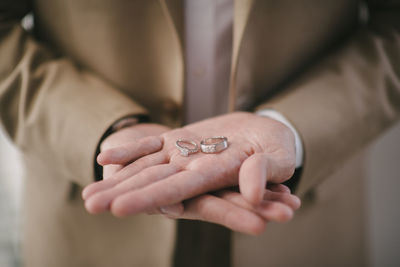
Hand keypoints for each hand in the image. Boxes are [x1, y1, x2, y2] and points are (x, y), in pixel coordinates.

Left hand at [83, 112, 299, 233]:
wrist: (267, 132)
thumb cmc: (278, 147)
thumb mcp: (278, 158)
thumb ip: (263, 172)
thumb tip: (251, 193)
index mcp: (215, 175)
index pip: (178, 190)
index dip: (150, 198)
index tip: (119, 208)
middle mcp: (193, 169)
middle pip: (152, 184)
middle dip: (121, 195)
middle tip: (88, 205)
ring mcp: (183, 154)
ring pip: (145, 167)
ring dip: (117, 179)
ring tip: (86, 195)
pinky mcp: (180, 140)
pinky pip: (151, 146)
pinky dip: (130, 151)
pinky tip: (106, 157)